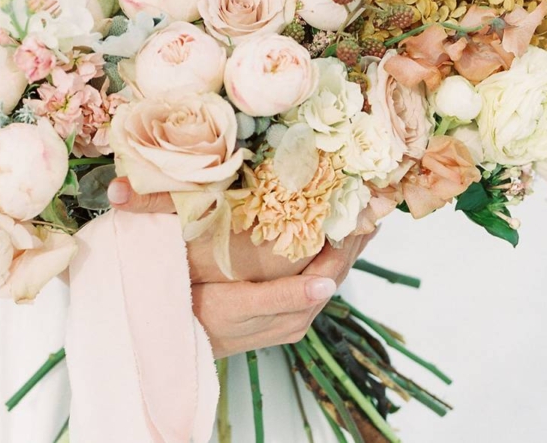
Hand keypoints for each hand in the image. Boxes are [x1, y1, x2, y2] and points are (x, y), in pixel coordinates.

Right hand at [108, 177, 377, 357]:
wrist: (177, 340)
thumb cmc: (204, 318)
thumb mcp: (240, 306)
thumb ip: (283, 297)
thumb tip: (327, 285)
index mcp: (295, 314)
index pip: (333, 269)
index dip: (350, 239)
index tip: (363, 207)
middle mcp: (298, 317)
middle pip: (335, 272)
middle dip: (352, 241)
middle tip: (369, 205)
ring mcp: (288, 315)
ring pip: (325, 275)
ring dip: (341, 248)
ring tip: (355, 219)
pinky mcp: (276, 311)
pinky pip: (310, 279)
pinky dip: (322, 256)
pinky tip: (321, 241)